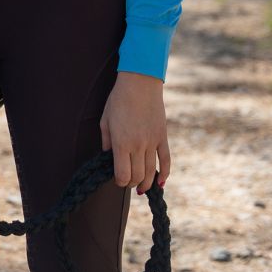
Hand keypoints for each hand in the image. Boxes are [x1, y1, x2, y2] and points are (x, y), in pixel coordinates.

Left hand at [99, 71, 168, 195]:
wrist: (140, 83)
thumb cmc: (118, 99)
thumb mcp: (105, 119)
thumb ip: (107, 141)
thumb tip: (108, 157)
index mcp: (121, 142)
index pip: (122, 174)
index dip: (119, 181)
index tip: (117, 179)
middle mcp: (138, 145)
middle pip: (138, 176)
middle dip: (132, 183)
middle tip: (128, 182)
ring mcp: (152, 142)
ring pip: (152, 172)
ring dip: (147, 184)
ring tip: (141, 188)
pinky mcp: (162, 137)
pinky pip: (166, 160)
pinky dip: (165, 174)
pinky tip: (161, 182)